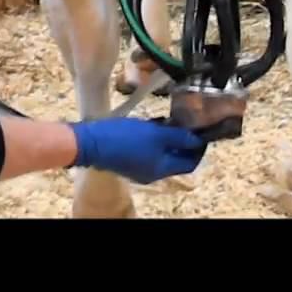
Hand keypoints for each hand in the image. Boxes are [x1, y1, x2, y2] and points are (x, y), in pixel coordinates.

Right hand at [69, 117, 207, 184]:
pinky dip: (154, 138)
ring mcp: (139, 167)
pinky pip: (149, 150)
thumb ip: (179, 137)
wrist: (90, 142)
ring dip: (167, 137)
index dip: (198, 148)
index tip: (201, 129)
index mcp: (161, 170)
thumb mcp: (156, 134)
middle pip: (176, 158)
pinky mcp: (128, 158)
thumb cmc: (125, 138)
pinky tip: (151, 123)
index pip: (189, 163)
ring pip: (162, 153)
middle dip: (182, 140)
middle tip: (185, 121)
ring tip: (168, 119)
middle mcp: (152, 173)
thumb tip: (198, 139)